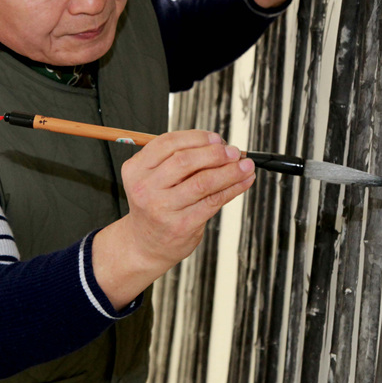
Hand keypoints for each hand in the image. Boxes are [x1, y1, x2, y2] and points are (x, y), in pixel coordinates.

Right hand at [91, 130, 254, 308]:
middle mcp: (145, 188)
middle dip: (215, 153)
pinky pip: (214, 201)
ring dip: (230, 171)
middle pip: (184, 161)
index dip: (196, 137)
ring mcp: (162, 208)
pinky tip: (243, 181)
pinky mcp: (182, 225)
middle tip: (233, 152)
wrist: (146, 245)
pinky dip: (233, 188)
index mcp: (136, 169)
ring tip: (246, 165)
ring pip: (203, 181)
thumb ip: (179, 160)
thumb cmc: (156, 205)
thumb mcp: (154, 179)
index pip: (167, 143)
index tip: (216, 138)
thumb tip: (220, 145)